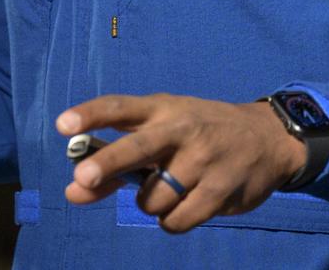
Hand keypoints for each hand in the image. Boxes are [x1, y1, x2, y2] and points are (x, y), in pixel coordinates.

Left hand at [56, 93, 306, 232]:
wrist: (266, 138)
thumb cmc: (197, 134)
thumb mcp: (160, 133)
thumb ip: (115, 161)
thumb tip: (73, 191)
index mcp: (160, 108)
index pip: (119, 107)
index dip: (90, 115)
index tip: (62, 125)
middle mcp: (180, 129)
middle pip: (137, 148)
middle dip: (109, 164)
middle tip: (84, 178)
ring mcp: (203, 160)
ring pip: (153, 198)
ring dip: (150, 204)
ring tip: (168, 189)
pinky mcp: (221, 190)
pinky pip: (177, 220)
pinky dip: (171, 221)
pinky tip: (184, 205)